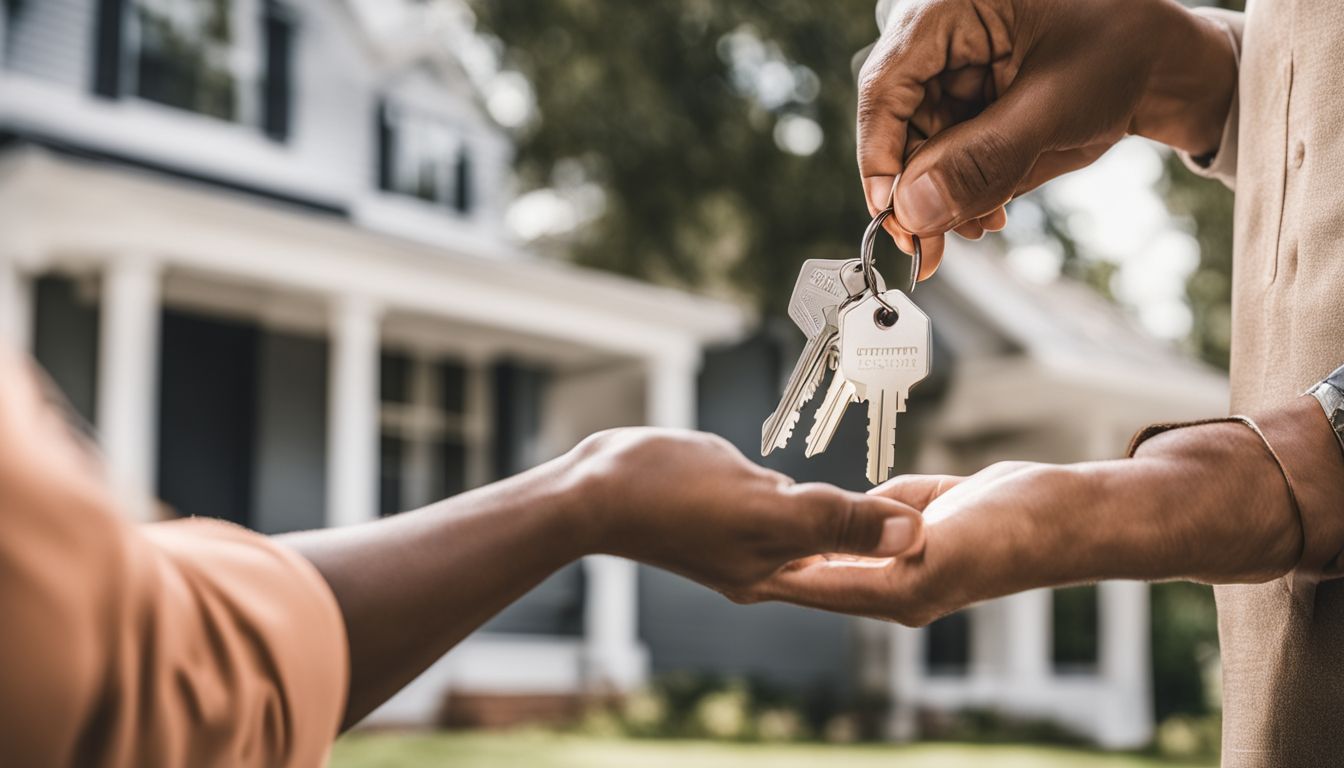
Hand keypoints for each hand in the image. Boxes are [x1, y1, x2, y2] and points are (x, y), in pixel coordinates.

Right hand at [568, 428, 923, 594]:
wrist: (590, 493)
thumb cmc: (670, 499)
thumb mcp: (765, 508)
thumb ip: (839, 522)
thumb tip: (916, 534)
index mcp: (778, 573)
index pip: (862, 572)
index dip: (906, 552)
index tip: (955, 525)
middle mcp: (763, 565)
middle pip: (842, 555)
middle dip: (885, 537)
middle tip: (936, 506)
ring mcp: (739, 538)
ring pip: (813, 527)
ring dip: (847, 514)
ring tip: (892, 497)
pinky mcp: (720, 509)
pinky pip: (780, 503)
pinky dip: (803, 494)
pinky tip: (806, 481)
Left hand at [743, 418, 1304, 625]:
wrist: (1070, 514)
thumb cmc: (1018, 529)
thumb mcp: (949, 537)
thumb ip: (893, 539)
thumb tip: (846, 539)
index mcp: (896, 592)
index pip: (813, 584)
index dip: (767, 571)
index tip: (720, 559)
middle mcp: (897, 581)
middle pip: (817, 571)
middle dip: (773, 556)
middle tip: (720, 534)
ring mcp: (911, 555)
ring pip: (839, 546)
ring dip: (802, 535)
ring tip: (753, 517)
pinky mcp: (925, 526)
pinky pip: (870, 520)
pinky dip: (841, 513)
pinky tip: (813, 501)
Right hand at [858, 0, 1236, 276]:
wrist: (1169, 63)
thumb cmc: (1124, 46)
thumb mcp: (1055, 103)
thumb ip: (982, 159)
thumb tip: (915, 210)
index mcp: (947, 12)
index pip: (885, 88)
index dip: (880, 157)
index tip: (894, 214)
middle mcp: (939, 46)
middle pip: (897, 129)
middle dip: (917, 191)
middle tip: (932, 244)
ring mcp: (953, 81)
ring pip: (920, 155)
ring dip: (943, 199)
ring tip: (983, 221)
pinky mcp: (969, 113)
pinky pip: (947, 164)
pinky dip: (963, 195)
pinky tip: (991, 210)